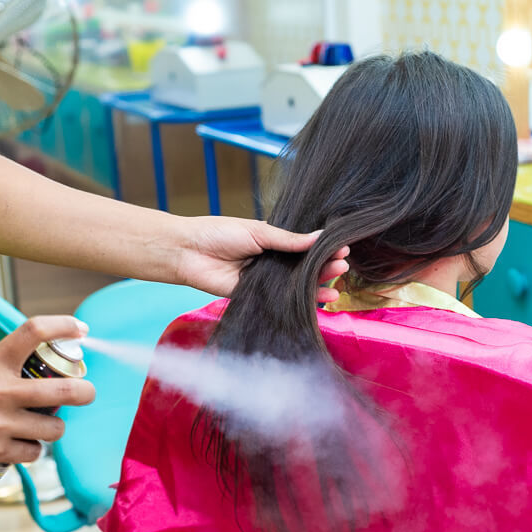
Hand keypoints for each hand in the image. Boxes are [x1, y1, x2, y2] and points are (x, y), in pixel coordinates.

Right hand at [0, 316, 94, 467]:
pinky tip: (25, 443)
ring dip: (54, 426)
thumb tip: (33, 366)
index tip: (80, 329)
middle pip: (65, 391)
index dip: (65, 326)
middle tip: (86, 391)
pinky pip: (33, 453)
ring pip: (54, 428)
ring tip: (44, 423)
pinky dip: (32, 449)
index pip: (35, 332)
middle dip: (84, 391)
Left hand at [174, 216, 350, 300]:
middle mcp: (271, 261)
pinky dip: (300, 300)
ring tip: (336, 281)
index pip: (303, 246)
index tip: (342, 247)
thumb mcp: (258, 231)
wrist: (189, 252)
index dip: (322, 248)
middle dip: (324, 266)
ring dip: (317, 284)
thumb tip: (319, 237)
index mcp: (272, 241)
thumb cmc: (219, 233)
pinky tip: (319, 299)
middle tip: (342, 265)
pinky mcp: (255, 296)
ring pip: (296, 284)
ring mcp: (264, 279)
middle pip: (303, 266)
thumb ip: (288, 239)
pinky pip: (281, 299)